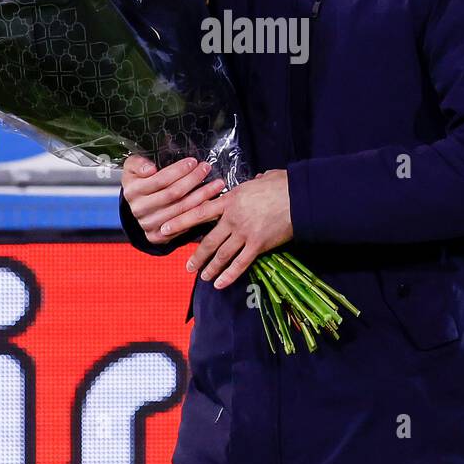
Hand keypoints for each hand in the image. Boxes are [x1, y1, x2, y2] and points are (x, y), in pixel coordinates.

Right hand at [122, 155, 227, 245]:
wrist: (138, 207)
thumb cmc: (139, 182)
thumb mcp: (132, 169)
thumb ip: (137, 164)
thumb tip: (151, 169)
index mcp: (132, 191)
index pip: (160, 179)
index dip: (178, 170)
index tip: (193, 161)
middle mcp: (139, 210)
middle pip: (173, 194)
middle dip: (193, 179)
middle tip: (206, 168)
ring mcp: (149, 224)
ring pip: (182, 209)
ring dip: (203, 195)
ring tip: (217, 184)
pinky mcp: (158, 236)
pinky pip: (184, 224)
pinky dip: (199, 212)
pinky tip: (211, 202)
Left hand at [187, 170, 291, 289]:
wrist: (300, 197)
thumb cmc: (282, 185)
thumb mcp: (262, 179)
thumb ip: (254, 183)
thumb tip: (257, 180)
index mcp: (230, 200)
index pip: (199, 212)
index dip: (180, 221)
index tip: (164, 228)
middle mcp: (233, 218)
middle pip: (209, 240)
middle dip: (196, 256)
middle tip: (188, 266)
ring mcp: (244, 233)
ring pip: (222, 254)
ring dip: (210, 268)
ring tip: (202, 277)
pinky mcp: (258, 245)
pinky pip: (240, 263)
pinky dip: (229, 275)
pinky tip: (220, 284)